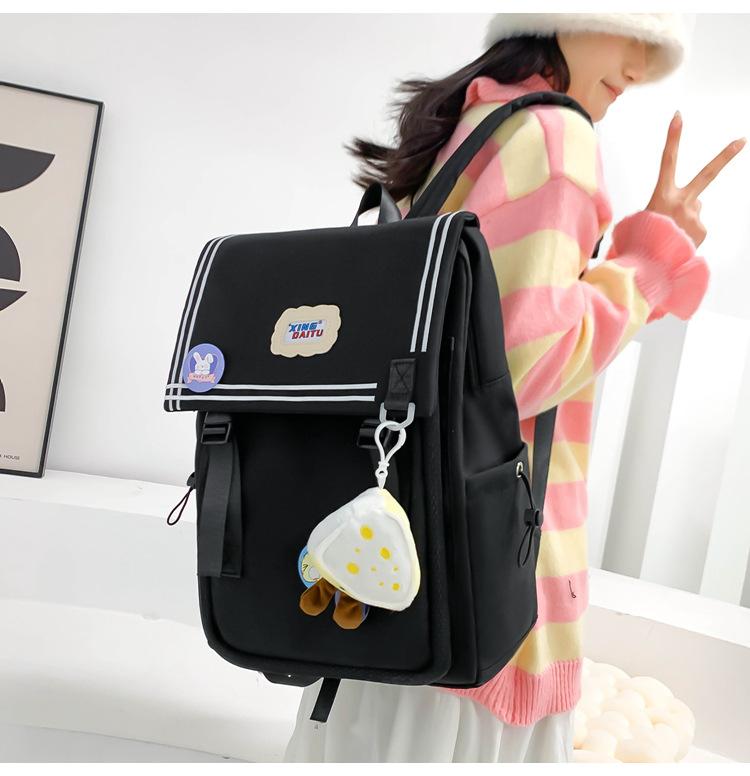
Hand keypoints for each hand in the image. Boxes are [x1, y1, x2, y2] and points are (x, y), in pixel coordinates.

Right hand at [646, 111, 745, 247]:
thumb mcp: (645, 219)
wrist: (648, 267)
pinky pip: (696, 227)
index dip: (673, 138)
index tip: (679, 116)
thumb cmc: (641, 240)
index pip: (668, 161)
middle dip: (725, 156)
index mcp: (661, 196)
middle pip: (707, 174)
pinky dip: (688, 234)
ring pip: (695, 209)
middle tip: (743, 139)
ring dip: (685, 219)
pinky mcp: (702, 230)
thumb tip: (697, 204)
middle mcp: (682, 202)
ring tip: (670, 234)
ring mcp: (694, 216)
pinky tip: (677, 242)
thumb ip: (672, 205)